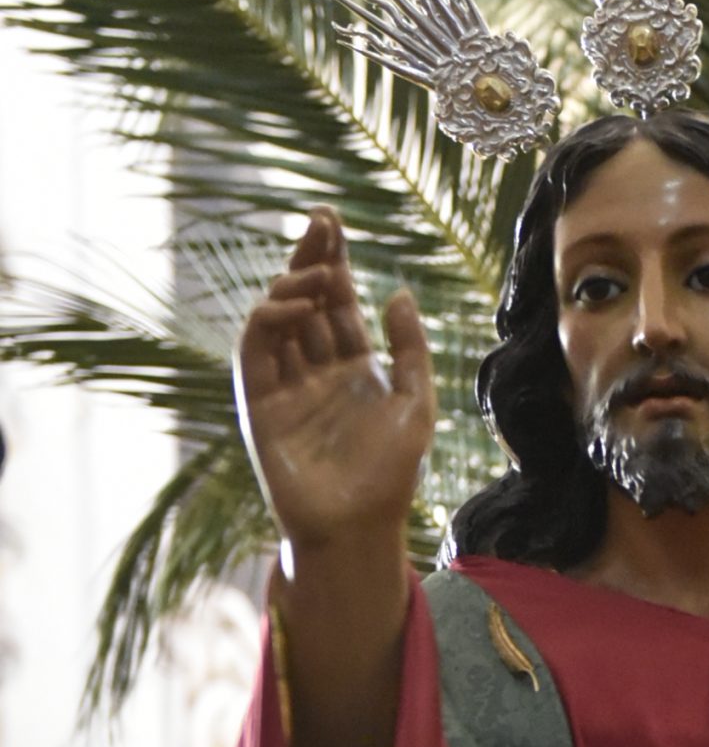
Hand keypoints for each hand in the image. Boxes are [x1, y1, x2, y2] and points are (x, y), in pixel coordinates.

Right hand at [236, 210, 435, 559]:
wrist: (357, 525)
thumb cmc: (391, 474)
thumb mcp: (416, 403)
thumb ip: (409, 348)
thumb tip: (396, 292)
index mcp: (354, 367)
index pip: (339, 302)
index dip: (334, 261)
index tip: (332, 222)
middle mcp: (317, 370)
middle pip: (308, 300)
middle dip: (311, 258)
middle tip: (320, 220)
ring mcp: (285, 384)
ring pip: (279, 318)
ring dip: (293, 286)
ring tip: (320, 272)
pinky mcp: (258, 402)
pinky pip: (255, 349)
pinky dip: (268, 319)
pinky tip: (294, 304)